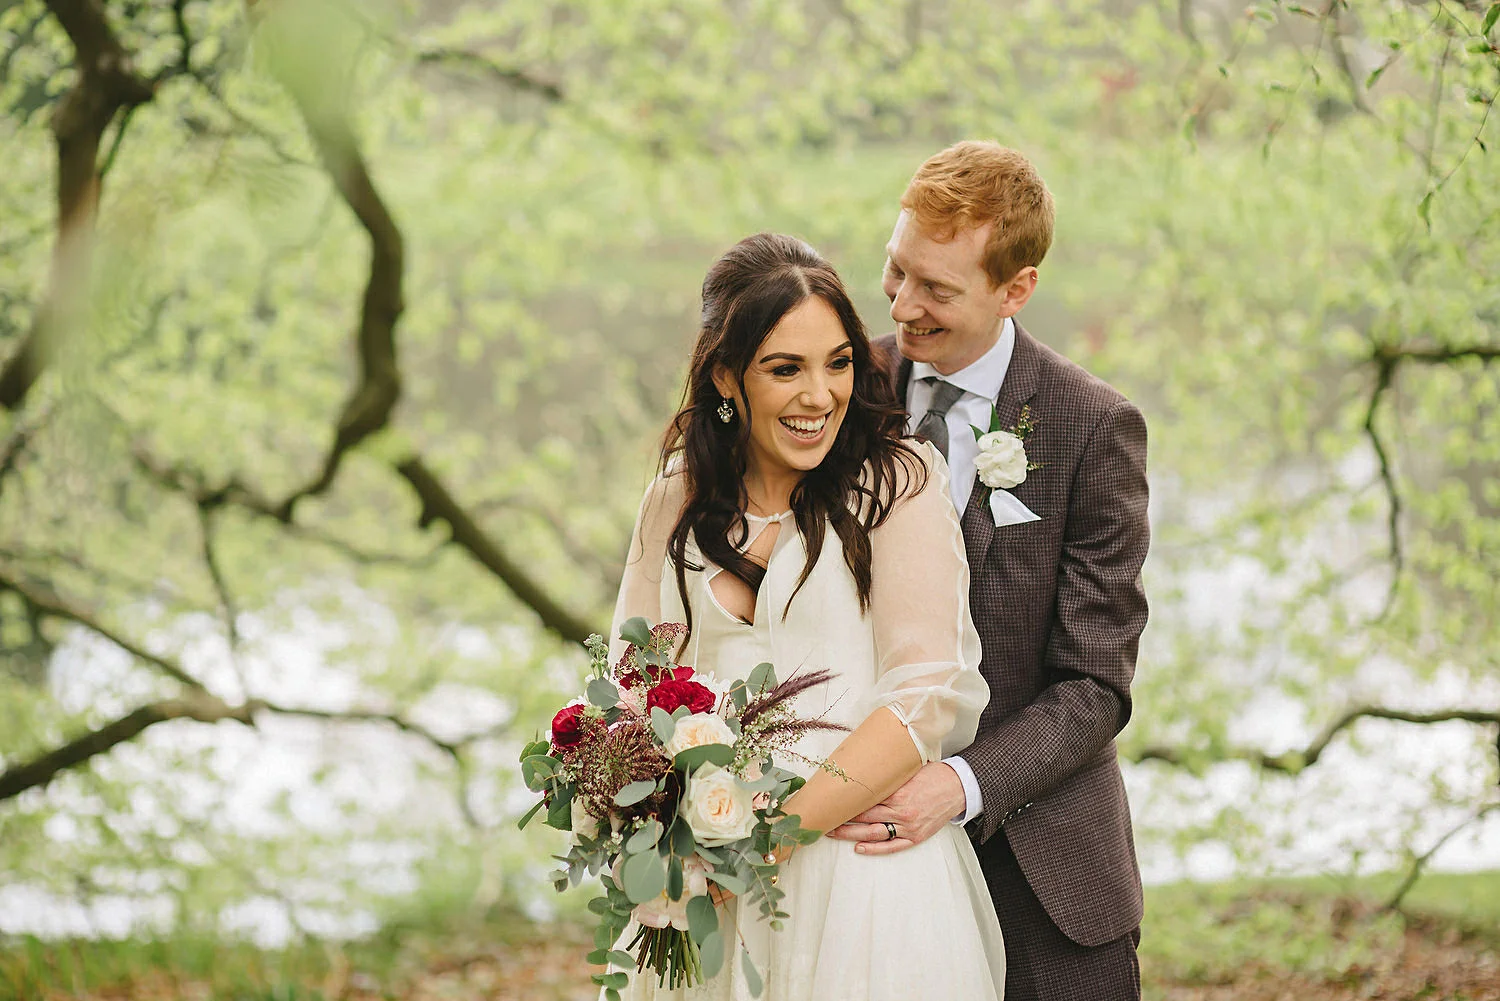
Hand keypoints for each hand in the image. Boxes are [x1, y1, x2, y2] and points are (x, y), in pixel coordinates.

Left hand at [825, 761, 965, 855]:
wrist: (957, 787)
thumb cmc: (932, 775)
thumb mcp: (908, 771)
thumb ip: (887, 776)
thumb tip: (862, 773)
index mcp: (897, 793)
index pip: (864, 799)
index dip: (845, 801)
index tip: (829, 800)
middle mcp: (900, 811)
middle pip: (864, 817)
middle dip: (842, 818)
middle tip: (823, 818)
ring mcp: (908, 826)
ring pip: (873, 833)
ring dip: (850, 834)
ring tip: (832, 832)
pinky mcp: (915, 837)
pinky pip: (892, 846)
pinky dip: (874, 849)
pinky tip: (858, 848)